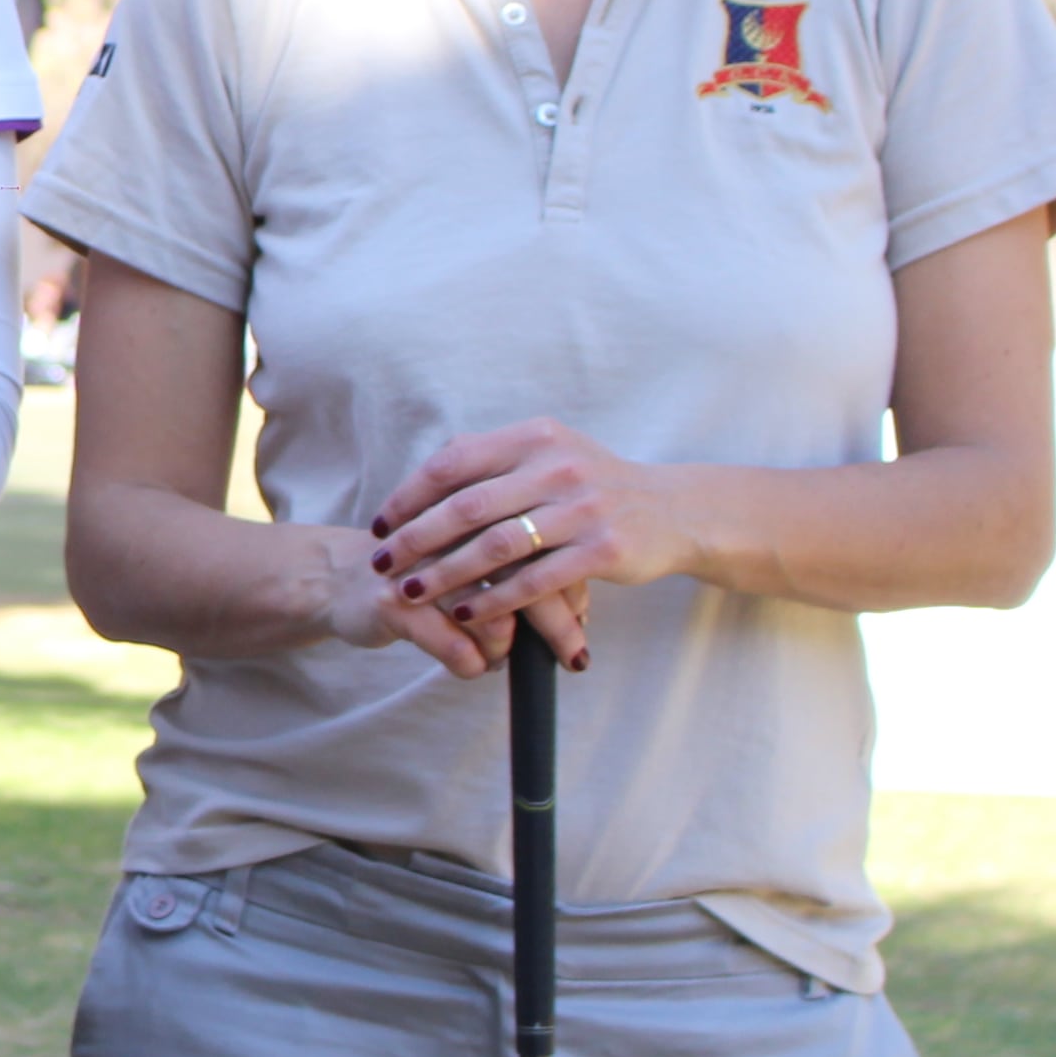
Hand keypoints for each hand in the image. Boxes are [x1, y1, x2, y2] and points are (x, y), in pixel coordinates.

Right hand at [311, 524, 564, 678]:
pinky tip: (471, 664)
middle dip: (554, 625)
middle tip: (573, 655)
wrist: (337, 576)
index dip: (570, 583)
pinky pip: (454, 645)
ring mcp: (420, 568)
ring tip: (501, 657)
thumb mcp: (470, 553)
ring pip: (492, 617)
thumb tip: (582, 605)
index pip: (541, 543)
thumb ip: (522, 564)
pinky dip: (471, 662)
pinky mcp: (394, 603)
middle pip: (524, 576)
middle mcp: (450, 533)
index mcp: (477, 512)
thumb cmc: (420, 568)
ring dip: (505, 648)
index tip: (582, 620)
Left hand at [364, 418, 659, 675]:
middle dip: (415, 539)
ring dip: (445, 574)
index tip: (380, 526)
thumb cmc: (595, 486)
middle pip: (466, 506)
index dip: (409, 496)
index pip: (453, 462)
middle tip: (382, 565)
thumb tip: (425, 481)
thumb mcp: (550, 456)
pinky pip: (535, 580)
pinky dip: (495, 600)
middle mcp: (556, 468)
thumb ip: (494, 462)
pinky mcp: (602, 551)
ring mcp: (582, 509)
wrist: (675, 510)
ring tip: (411, 594)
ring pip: (496, 547)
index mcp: (534, 439)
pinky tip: (466, 616)